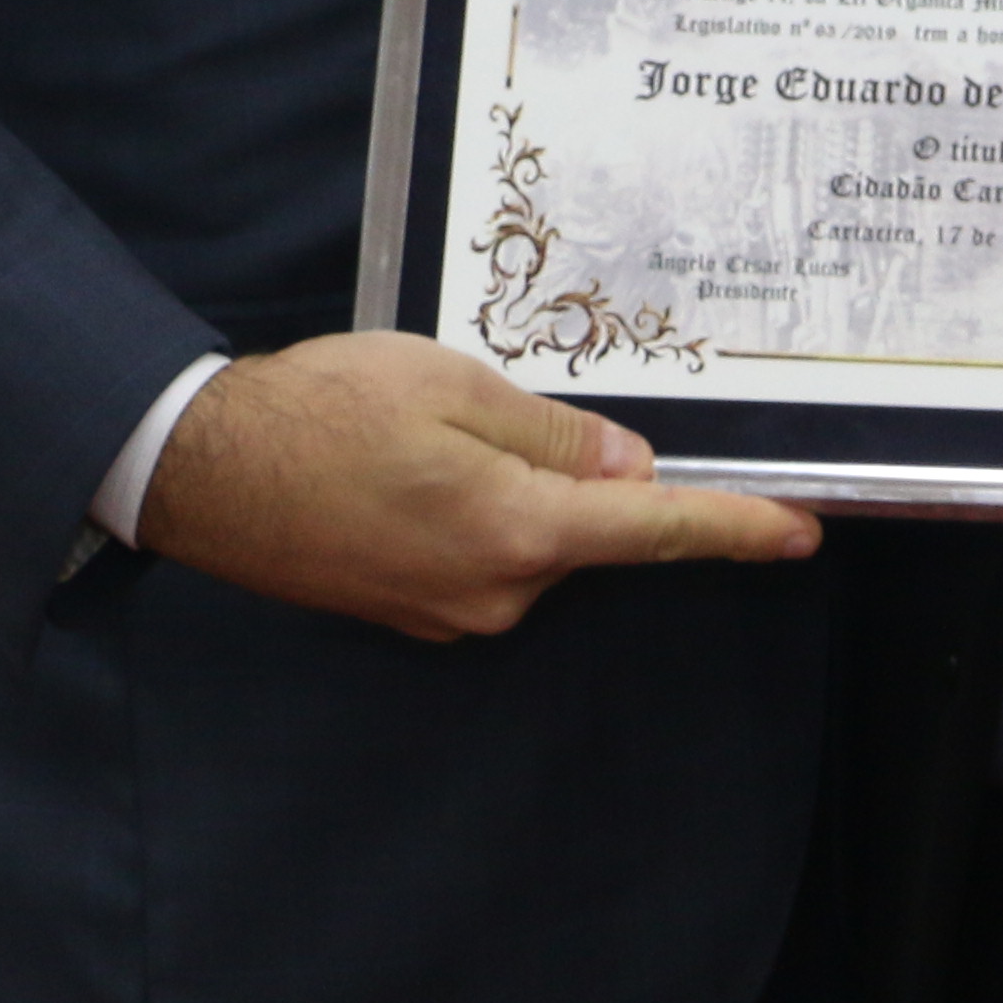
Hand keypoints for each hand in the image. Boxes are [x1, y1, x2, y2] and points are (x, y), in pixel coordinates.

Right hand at [135, 332, 815, 641]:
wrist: (201, 471)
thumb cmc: (321, 411)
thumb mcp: (452, 387)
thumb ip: (554, 434)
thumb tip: (629, 471)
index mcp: (517, 529)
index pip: (655, 533)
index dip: (736, 528)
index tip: (801, 532)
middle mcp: (496, 592)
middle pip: (586, 530)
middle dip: (570, 472)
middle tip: (478, 409)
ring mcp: (450, 613)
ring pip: (531, 541)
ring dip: (508, 487)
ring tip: (417, 434)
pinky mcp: (413, 615)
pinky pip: (482, 558)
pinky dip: (470, 513)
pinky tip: (404, 471)